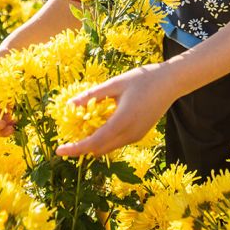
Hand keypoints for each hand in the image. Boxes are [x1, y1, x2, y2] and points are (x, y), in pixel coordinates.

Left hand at [55, 63, 175, 157]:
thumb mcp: (115, 84)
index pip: (94, 143)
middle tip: (67, 137)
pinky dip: (104, 138)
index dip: (75, 149)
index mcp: (122, 121)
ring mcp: (136, 136)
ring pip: (108, 147)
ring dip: (93, 143)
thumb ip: (92, 95)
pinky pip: (117, 142)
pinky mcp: (139, 134)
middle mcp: (130, 134)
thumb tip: (71, 105)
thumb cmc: (142, 79)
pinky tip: (98, 124)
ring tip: (81, 128)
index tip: (59, 150)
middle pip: (99, 149)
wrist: (170, 82)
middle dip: (82, 147)